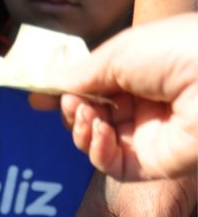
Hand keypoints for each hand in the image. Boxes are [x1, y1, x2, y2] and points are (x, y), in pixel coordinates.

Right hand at [56, 15, 197, 181]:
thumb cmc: (178, 52)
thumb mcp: (121, 52)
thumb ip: (84, 73)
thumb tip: (54, 86)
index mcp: (145, 71)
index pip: (97, 86)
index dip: (68, 91)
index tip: (38, 96)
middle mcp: (148, 104)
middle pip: (93, 114)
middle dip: (73, 108)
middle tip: (69, 103)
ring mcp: (150, 136)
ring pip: (97, 140)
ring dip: (81, 127)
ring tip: (84, 114)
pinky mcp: (152, 164)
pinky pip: (111, 163)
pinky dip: (95, 148)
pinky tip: (98, 131)